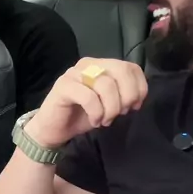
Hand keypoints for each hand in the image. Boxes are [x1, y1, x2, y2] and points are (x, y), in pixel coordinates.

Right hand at [25, 57, 147, 147]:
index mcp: (102, 65)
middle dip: (127, 96)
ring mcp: (75, 73)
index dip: (139, 87)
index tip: (134, 107)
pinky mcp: (63, 86)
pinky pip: (88, 96)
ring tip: (106, 120)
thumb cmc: (82, 115)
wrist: (53, 129)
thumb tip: (138, 96)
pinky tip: (95, 120)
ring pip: (106, 84)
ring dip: (111, 108)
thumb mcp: (109, 104)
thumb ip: (122, 94)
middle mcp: (89, 64)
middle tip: (121, 113)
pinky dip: (96, 112)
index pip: (130, 67)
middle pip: (121, 71)